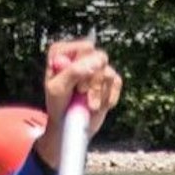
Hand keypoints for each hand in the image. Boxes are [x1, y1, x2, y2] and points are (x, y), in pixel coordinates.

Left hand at [34, 39, 122, 166]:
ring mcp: (97, 67)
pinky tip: (97, 105)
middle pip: (100, 58)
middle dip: (92, 81)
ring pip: (108, 72)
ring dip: (98, 93)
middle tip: (81, 93)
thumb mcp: (57, 89)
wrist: (68, 126)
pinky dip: (108, 98)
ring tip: (88, 105)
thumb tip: (95, 62)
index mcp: (63, 52)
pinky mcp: (109, 79)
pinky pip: (117, 83)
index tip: (76, 84)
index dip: (84, 66)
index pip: (85, 48)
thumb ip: (73, 71)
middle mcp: (81, 56)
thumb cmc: (58, 105)